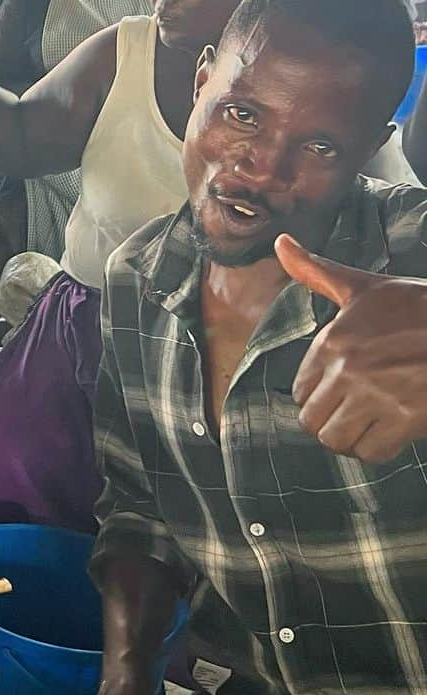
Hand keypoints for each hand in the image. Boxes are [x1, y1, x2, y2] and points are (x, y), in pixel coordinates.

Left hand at [276, 234, 426, 461]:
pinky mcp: (406, 419)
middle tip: (350, 414)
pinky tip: (389, 431)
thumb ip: (317, 272)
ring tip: (366, 424)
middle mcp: (348, 370)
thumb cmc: (416, 307)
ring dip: (350, 438)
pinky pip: (372, 452)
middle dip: (329, 421)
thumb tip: (280, 242)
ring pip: (337, 440)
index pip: (299, 391)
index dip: (317, 395)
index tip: (337, 391)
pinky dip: (377, 449)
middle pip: (312, 421)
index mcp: (332, 341)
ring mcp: (376, 395)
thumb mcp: (363, 287)